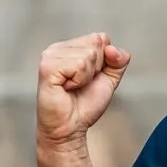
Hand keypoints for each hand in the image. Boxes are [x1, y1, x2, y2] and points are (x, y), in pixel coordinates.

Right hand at [36, 33, 130, 149]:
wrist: (70, 128)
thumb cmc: (85, 105)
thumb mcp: (109, 79)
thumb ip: (119, 60)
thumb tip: (111, 48)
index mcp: (70, 47)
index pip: (101, 38)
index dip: (104, 61)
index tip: (89, 78)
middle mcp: (58, 48)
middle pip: (96, 43)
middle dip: (96, 68)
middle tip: (80, 84)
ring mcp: (50, 56)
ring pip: (89, 54)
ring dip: (87, 77)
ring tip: (72, 87)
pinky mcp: (47, 67)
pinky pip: (79, 65)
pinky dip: (79, 81)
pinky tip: (66, 88)